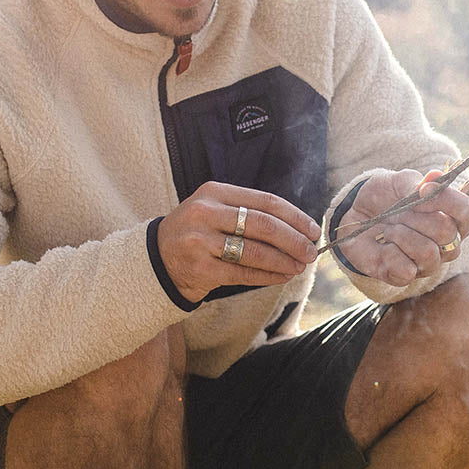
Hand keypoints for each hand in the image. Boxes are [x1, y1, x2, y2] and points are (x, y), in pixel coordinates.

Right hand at [157, 182, 320, 302]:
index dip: (294, 216)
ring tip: (299, 266)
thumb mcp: (215, 210)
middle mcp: (205, 213)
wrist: (156, 259)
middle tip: (311, 252)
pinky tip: (281, 276)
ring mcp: (201, 241)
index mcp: (214, 192)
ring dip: (283, 261)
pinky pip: (242, 273)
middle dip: (293, 240)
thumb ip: (249, 213)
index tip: (312, 229)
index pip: (265, 201)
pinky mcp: (200, 268)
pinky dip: (266, 276)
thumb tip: (298, 229)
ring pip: (255, 251)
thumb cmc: (196, 233)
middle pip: (263, 225)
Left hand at [332, 169, 468, 286]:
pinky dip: (389, 254)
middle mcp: (447, 244)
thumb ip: (416, 181)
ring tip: (389, 228)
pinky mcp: (405, 277)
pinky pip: (406, 270)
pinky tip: (383, 245)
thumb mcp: (398, 181)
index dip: (448, 200)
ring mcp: (428, 263)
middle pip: (446, 232)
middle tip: (399, 211)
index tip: (422, 189)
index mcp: (453, 218)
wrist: (354, 214)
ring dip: (401, 234)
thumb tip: (434, 178)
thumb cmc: (384, 197)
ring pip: (427, 252)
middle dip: (416, 217)